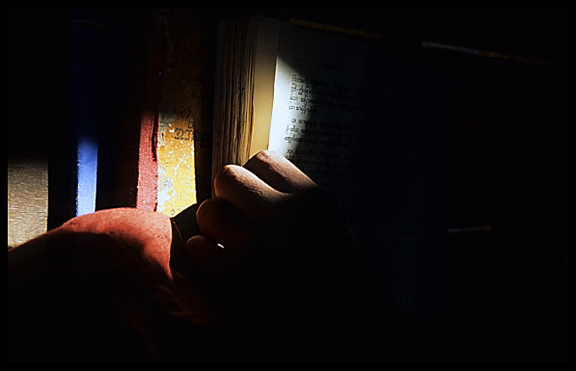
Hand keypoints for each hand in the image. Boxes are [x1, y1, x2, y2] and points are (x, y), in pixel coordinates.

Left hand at [183, 150, 400, 360]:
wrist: (351, 334)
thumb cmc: (347, 283)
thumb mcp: (335, 230)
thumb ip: (298, 204)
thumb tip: (258, 186)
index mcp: (311, 197)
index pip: (262, 160)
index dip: (254, 180)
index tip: (257, 200)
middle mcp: (283, 212)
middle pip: (228, 176)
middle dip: (228, 197)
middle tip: (239, 222)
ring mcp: (257, 243)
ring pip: (208, 210)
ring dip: (214, 227)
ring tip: (231, 246)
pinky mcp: (236, 278)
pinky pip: (199, 248)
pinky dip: (207, 257)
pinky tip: (225, 270)